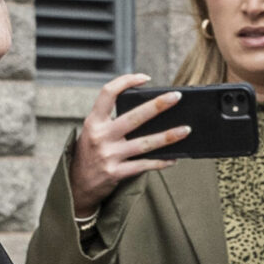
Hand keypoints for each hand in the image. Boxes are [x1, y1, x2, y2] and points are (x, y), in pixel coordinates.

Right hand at [69, 73, 186, 216]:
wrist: (77, 186)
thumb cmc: (91, 154)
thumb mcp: (93, 132)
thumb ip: (112, 121)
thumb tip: (149, 110)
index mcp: (93, 121)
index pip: (108, 93)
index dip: (126, 81)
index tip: (145, 78)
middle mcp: (100, 136)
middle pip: (134, 117)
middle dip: (157, 105)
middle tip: (176, 97)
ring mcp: (108, 155)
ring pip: (144, 143)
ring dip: (168, 136)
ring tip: (186, 130)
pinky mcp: (116, 173)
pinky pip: (144, 165)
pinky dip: (161, 161)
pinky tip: (174, 158)